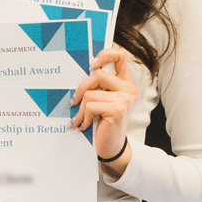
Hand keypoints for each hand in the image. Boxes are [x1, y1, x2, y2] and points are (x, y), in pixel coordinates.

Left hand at [71, 46, 139, 171]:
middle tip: (74, 102)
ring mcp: (125, 99)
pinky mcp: (118, 110)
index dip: (105, 54)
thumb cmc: (103, 123)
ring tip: (78, 119)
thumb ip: (96, 86)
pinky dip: (83, 116)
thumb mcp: (101, 100)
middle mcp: (128, 88)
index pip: (120, 55)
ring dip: (80, 108)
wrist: (111, 148)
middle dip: (81, 88)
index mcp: (124, 82)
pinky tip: (85, 125)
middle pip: (97, 74)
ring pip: (90, 92)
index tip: (91, 64)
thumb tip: (76, 71)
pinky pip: (91, 105)